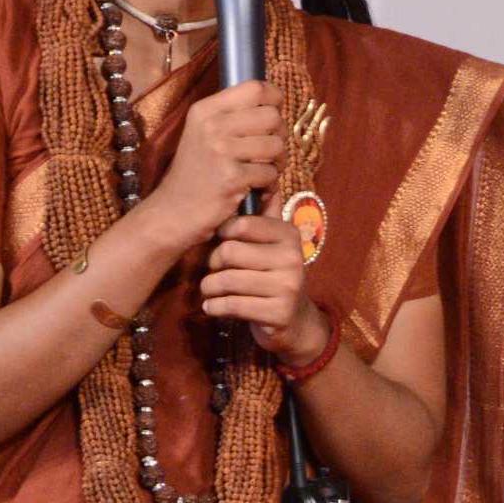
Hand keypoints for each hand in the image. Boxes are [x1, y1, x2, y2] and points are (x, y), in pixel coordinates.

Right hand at [150, 79, 283, 248]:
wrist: (173, 211)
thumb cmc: (197, 173)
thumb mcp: (205, 134)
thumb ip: (233, 116)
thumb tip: (272, 102)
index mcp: (205, 109)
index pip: (255, 88)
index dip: (274, 100)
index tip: (273, 114)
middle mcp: (212, 125)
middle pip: (272, 116)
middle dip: (279, 136)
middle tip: (268, 152)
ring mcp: (221, 151)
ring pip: (276, 145)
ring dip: (277, 162)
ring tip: (262, 171)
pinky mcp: (231, 177)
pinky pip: (270, 173)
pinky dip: (268, 184)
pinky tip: (255, 188)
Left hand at [200, 211, 324, 358]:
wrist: (293, 322)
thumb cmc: (272, 276)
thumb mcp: (272, 244)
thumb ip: (265, 216)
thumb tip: (263, 180)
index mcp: (289, 235)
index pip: (242, 224)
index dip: (223, 233)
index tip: (223, 242)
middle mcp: (292, 259)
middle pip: (229, 251)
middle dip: (213, 264)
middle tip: (215, 271)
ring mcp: (288, 287)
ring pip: (226, 280)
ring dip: (210, 287)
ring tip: (211, 290)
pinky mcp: (279, 313)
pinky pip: (231, 305)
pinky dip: (215, 307)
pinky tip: (214, 307)